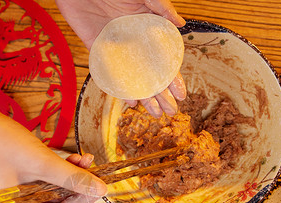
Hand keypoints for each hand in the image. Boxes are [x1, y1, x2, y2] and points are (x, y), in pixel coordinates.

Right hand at [0, 153, 102, 202]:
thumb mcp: (41, 162)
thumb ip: (72, 177)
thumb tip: (101, 191)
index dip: (81, 201)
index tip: (98, 185)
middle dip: (77, 186)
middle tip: (93, 168)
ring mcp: (16, 199)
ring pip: (54, 192)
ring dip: (70, 176)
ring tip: (84, 158)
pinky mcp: (18, 185)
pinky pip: (45, 183)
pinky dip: (59, 171)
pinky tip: (73, 158)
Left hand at [56, 0, 186, 116]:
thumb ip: (161, 7)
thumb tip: (181, 24)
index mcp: (149, 30)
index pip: (165, 60)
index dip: (173, 78)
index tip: (181, 94)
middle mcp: (135, 44)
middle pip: (151, 75)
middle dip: (161, 94)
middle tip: (170, 112)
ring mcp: (118, 50)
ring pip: (134, 79)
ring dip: (144, 97)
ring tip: (154, 114)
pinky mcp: (99, 51)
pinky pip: (111, 75)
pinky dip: (120, 89)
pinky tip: (130, 102)